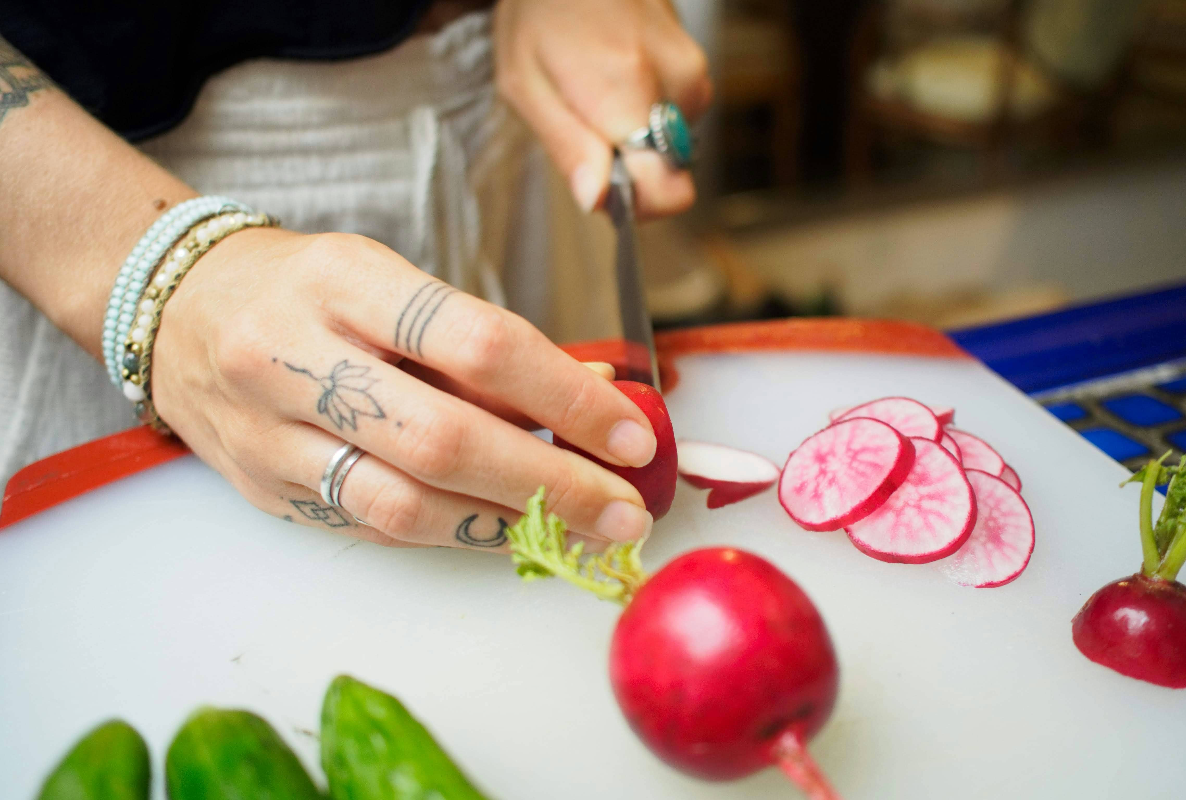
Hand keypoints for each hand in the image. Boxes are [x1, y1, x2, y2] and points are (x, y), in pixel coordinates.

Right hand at [150, 228, 658, 549]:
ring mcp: (269, 432)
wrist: (176, 307)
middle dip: (552, 483)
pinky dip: (452, 533)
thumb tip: (588, 398)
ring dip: (507, 526)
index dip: (566, 397)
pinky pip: (372, 528)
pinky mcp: (262, 488)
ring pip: (403, 502)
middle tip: (625, 509)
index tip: (630, 434)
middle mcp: (295, 355)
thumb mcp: (389, 280)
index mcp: (344, 281)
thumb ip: (477, 343)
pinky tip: (504, 529)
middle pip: (444, 439)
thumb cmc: (306, 287)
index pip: (477, 342)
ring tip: (580, 533)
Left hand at [494, 0, 711, 218]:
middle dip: (625, 163)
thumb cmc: (539, 12)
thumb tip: (596, 200)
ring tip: (594, 86)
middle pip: (668, 169)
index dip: (635, 204)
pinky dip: (644, 102)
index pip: (669, 192)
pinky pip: (675, 110)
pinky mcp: (696, 59)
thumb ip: (567, 147)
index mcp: (628, 92)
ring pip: (672, 141)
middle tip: (582, 121)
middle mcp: (675, 81)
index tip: (603, 188)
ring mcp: (692, 68)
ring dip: (632, 130)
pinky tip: (613, 69)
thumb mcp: (525, 85)